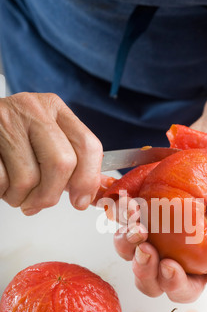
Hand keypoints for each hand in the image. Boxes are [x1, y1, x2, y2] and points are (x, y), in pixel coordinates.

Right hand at [0, 92, 103, 214]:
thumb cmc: (14, 138)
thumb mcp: (47, 140)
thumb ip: (72, 163)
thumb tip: (93, 194)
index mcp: (55, 109)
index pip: (87, 145)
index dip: (88, 180)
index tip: (81, 200)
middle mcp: (33, 110)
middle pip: (62, 163)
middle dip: (51, 195)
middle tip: (40, 203)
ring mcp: (6, 122)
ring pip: (28, 178)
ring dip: (22, 197)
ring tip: (16, 190)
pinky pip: (2, 181)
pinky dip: (2, 191)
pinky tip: (3, 183)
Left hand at [114, 221, 206, 302]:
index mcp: (191, 274)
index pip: (180, 289)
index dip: (172, 283)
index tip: (170, 266)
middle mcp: (165, 259)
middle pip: (147, 279)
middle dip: (143, 268)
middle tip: (146, 250)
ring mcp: (149, 237)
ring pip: (127, 251)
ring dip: (126, 242)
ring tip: (135, 225)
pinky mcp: (139, 214)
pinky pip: (122, 219)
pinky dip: (122, 213)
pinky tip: (129, 203)